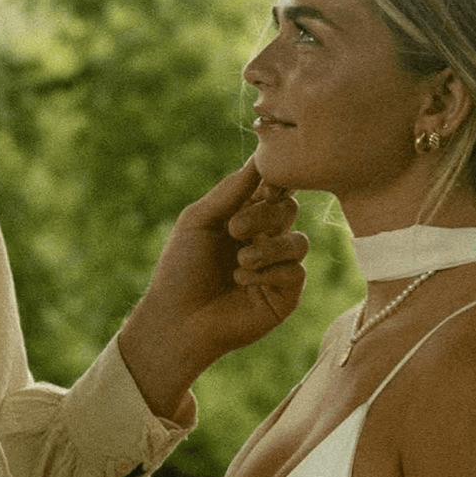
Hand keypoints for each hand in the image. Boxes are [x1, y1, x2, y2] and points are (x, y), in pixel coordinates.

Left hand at [118, 158, 307, 415]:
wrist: (176, 318)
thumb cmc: (181, 268)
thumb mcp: (199, 220)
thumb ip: (231, 191)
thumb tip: (260, 157)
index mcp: (245, 216)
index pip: (274, 188)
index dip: (274, 182)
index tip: (263, 185)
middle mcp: (266, 238)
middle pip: (289, 209)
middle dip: (264, 216)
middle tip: (234, 229)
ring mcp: (278, 268)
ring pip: (299, 242)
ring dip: (268, 248)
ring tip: (239, 261)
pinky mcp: (285, 296)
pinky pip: (296, 272)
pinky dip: (267, 273)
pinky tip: (240, 280)